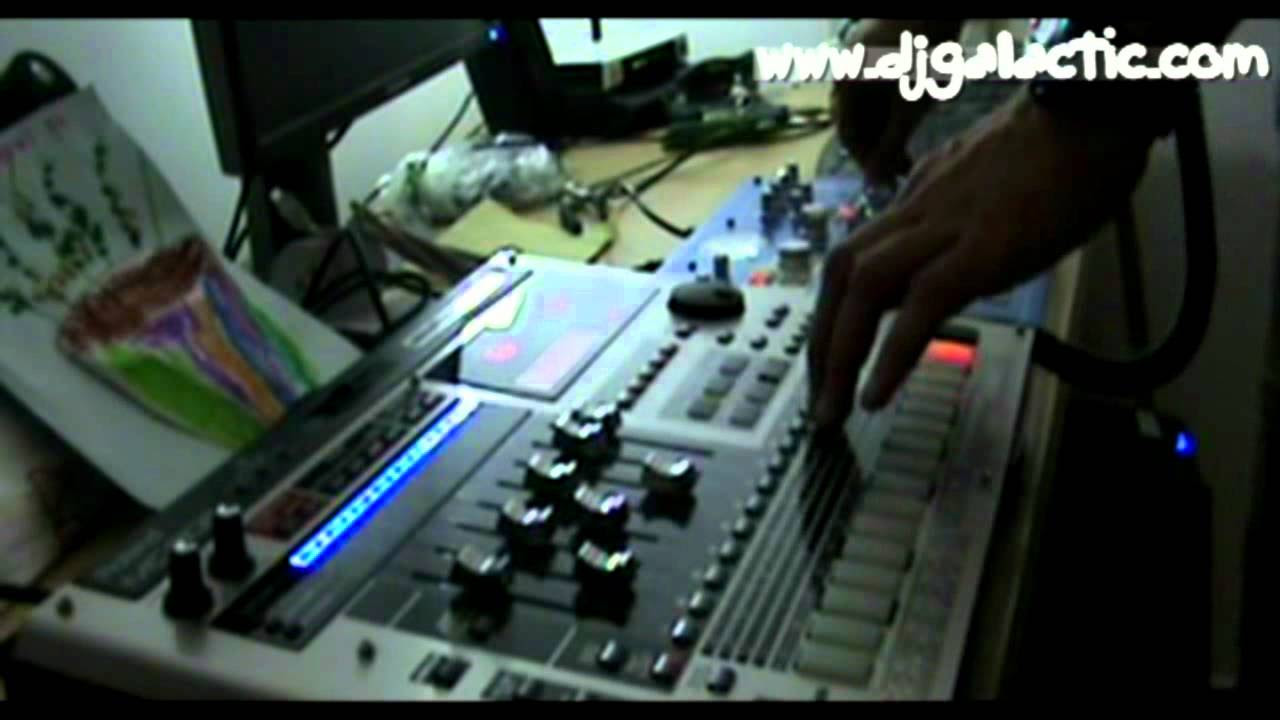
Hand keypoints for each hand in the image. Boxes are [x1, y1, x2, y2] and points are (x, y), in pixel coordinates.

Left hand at [809, 88, 1153, 428]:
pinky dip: (892, 352)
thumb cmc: (1061, 151)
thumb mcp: (988, 192)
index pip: (855, 257)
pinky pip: (923, 302)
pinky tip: (876, 393)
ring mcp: (947, 226)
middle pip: (841, 272)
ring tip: (833, 407)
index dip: (831, 309)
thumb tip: (942, 273)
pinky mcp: (984, 247)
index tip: (827, 356)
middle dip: (820, 338)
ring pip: (864, 286)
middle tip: (817, 395)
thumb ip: (955, 229)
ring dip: (840, 351)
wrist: (1099, 112)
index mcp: (919, 199)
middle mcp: (918, 209)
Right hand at [830, 19, 962, 184]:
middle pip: (860, 122)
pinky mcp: (882, 57)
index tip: (883, 181)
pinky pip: (882, 93)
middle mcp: (848, 74)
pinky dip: (894, 112)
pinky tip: (912, 125)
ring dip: (889, 133)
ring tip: (910, 153)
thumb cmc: (923, 55)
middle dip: (880, 149)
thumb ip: (891, 145)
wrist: (939, 10)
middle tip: (901, 171)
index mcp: (846, 85)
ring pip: (872, 110)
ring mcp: (864, 63)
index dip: (865, 161)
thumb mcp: (909, 107)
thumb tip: (876, 180)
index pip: (848, 134)